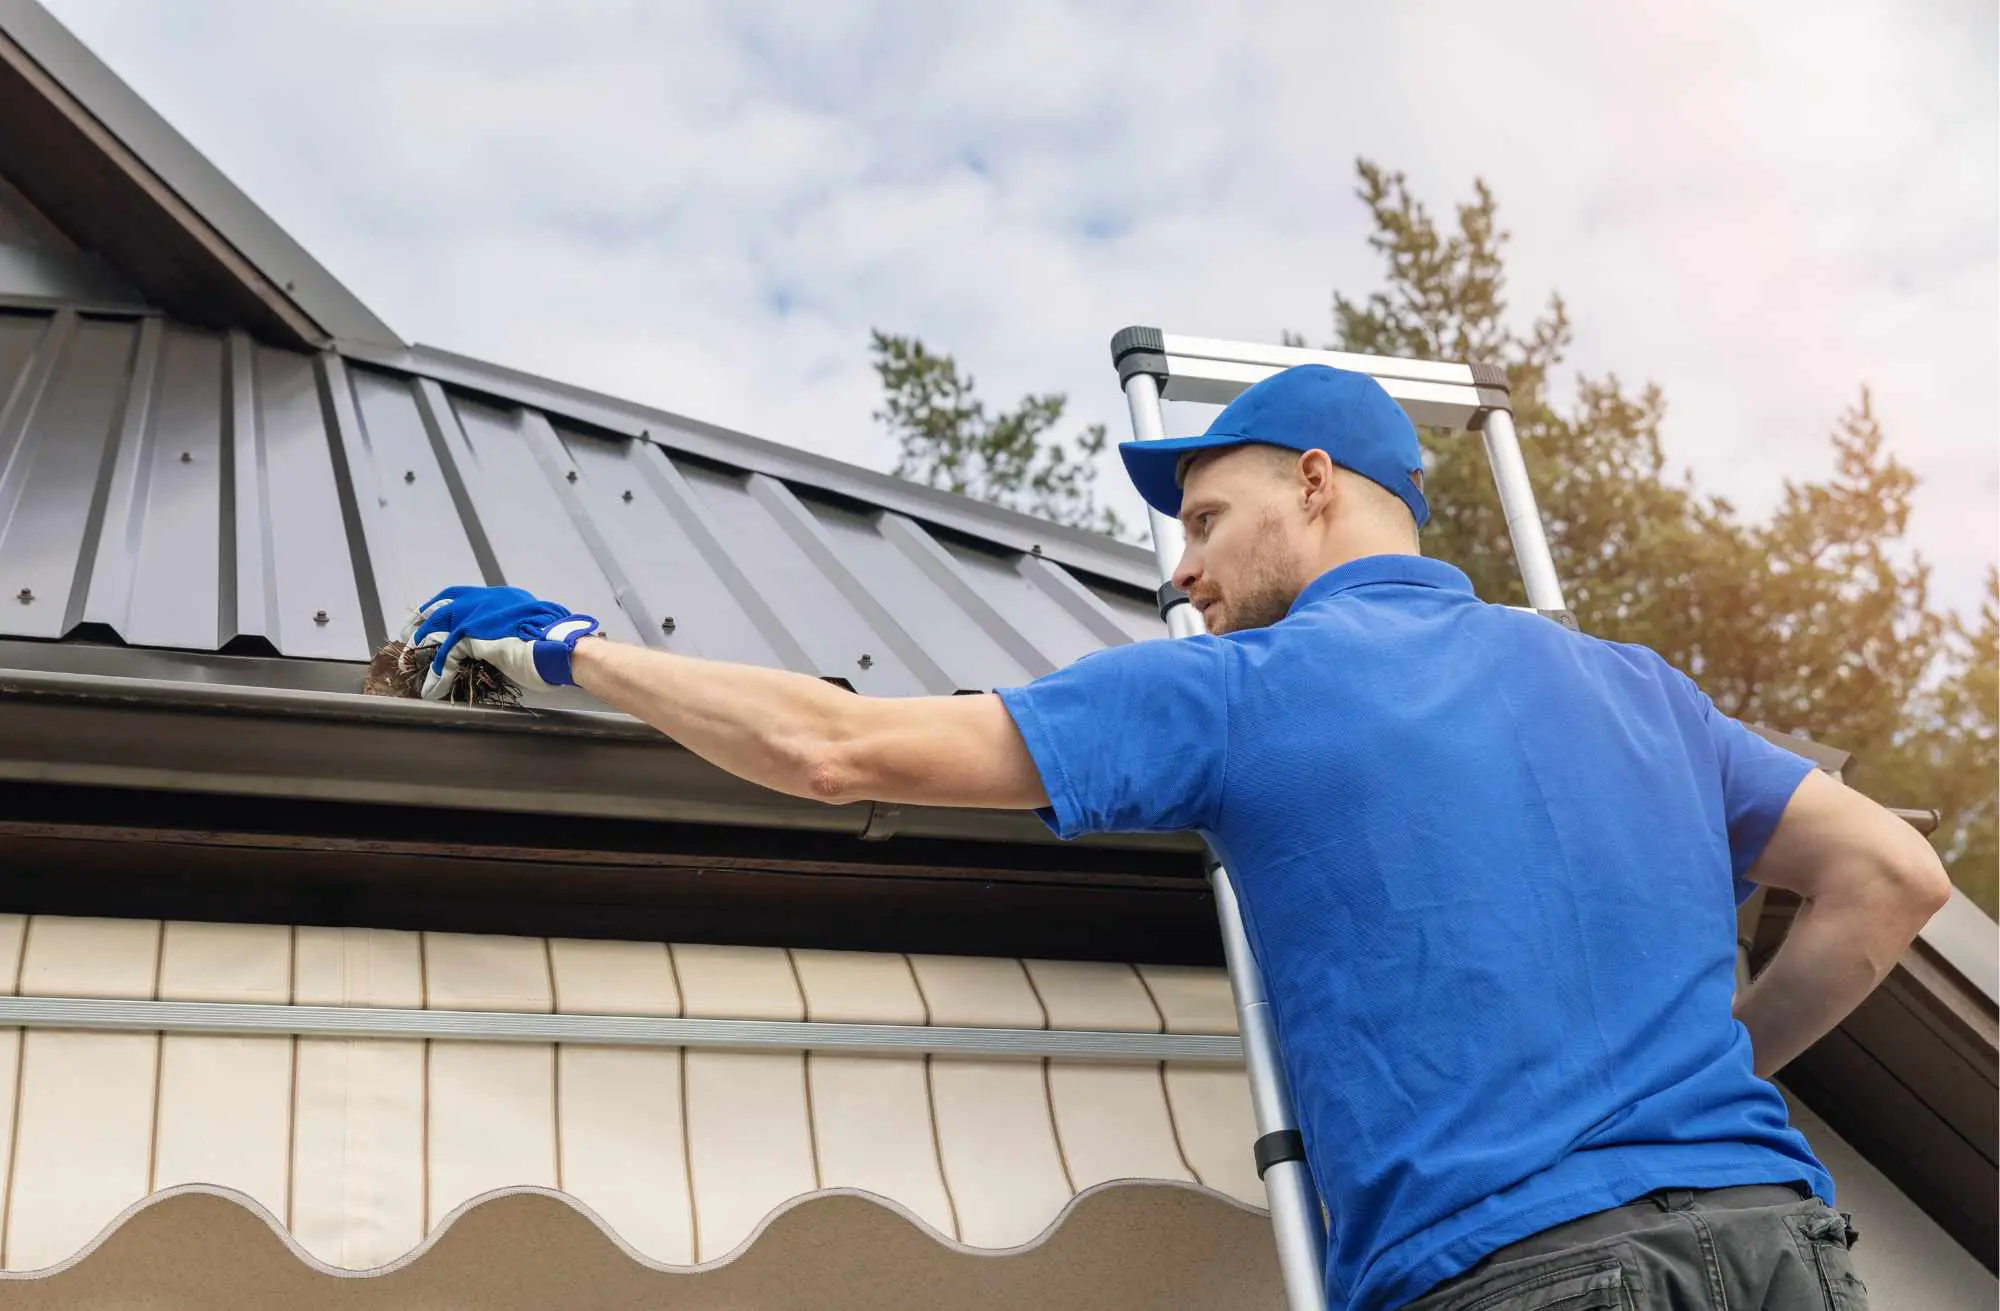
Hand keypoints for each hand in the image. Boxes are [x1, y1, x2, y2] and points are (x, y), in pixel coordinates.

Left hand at [402, 585, 601, 700]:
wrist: (565, 648)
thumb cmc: (556, 643)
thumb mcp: (528, 630)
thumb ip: (509, 631)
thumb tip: (500, 643)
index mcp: (500, 598)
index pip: (461, 597)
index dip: (441, 608)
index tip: (430, 619)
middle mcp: (487, 601)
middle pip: (442, 606)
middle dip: (421, 621)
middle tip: (409, 636)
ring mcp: (480, 616)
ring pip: (438, 628)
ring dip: (422, 647)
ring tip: (411, 662)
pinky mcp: (475, 635)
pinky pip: (447, 654)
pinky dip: (438, 672)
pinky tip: (434, 686)